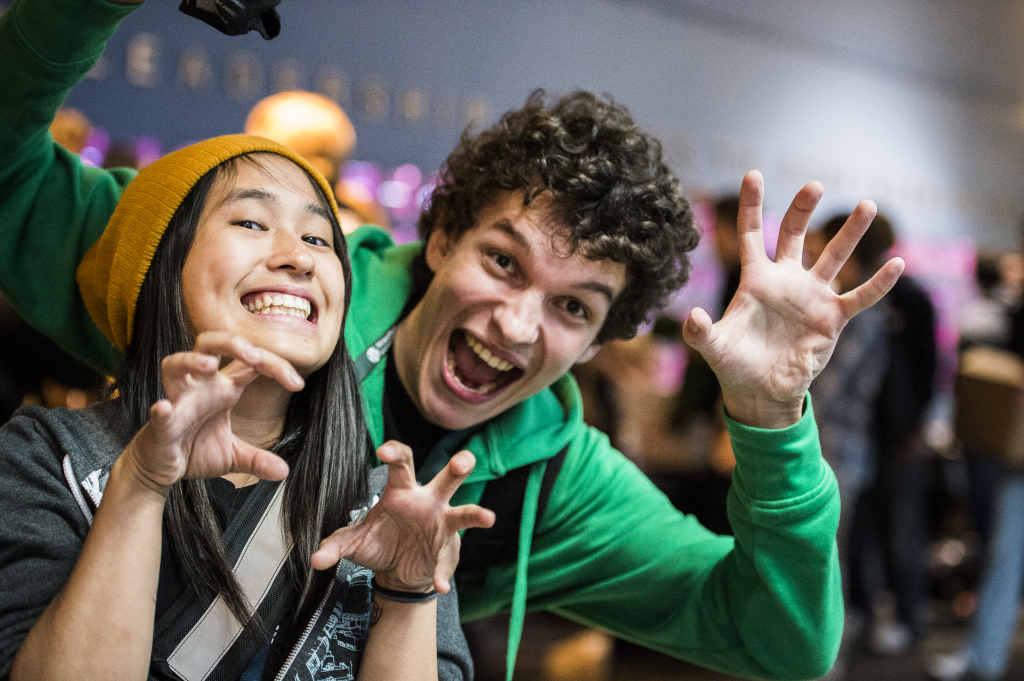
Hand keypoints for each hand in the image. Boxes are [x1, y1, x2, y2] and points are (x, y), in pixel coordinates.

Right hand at [121, 332, 299, 494]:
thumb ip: (258, 460)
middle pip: (209, 344)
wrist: (159, 469)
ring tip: (209, 365)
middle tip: (254, 356)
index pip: (251, 363)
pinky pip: (158, 411)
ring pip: (175, 365)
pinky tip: (165, 408)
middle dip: (231, 343)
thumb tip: (284, 471)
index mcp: (223, 388)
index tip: (298, 384)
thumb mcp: (233, 456)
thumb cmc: (194, 451)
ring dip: (191, 360)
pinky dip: (161, 409)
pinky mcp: (160, 423)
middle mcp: (200, 386)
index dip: (276, 365)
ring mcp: (177, 400)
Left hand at [310, 441, 495, 593]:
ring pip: (463, 511)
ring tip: (487, 517)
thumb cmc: (379, 543)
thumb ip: (335, 546)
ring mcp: (442, 524)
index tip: (383, 450)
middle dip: (457, 468)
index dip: (395, 453)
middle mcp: (427, 502)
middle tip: (464, 460)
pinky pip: (448, 561)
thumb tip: (316, 559)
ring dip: (475, 513)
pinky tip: (441, 585)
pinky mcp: (448, 549)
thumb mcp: (355, 542)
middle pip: (445, 479)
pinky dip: (443, 573)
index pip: (402, 463)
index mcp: (402, 491)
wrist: (397, 572)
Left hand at [683, 171, 904, 428]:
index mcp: (755, 279)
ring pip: (834, 256)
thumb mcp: (715, 348)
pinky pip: (859, 296)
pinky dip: (878, 283)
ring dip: (850, 233)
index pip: (752, 234)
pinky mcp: (832, 318)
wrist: (762, 392)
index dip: (751, 205)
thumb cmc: (735, 365)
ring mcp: (811, 296)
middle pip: (795, 234)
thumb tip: (692, 318)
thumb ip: (701, 332)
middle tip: (813, 185)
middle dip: (803, 209)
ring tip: (867, 205)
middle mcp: (785, 280)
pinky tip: (896, 263)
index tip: (753, 174)